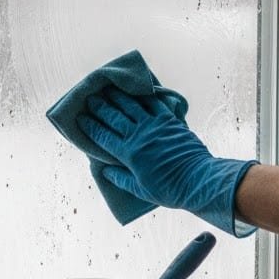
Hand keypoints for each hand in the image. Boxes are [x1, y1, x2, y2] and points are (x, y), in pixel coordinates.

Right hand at [77, 87, 256, 236]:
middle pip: (113, 116)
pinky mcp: (169, 120)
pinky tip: (136, 89)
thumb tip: (104, 170)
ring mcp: (154, 125)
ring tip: (107, 88)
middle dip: (99, 106)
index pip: (102, 136)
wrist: (199, 180)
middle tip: (89, 98)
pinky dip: (143, 94)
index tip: (79, 118)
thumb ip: (121, 179)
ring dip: (117, 95)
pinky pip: (153, 102)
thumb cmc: (170, 189)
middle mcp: (138, 135)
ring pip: (130, 105)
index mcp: (128, 153)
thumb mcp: (141, 190)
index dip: (89, 126)